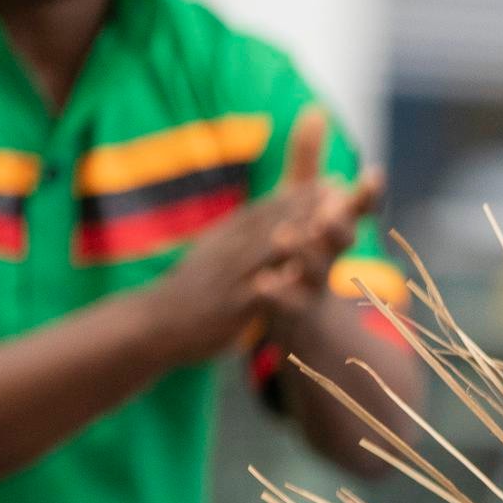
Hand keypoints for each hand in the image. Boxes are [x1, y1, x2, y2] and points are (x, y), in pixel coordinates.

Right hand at [138, 107, 384, 365]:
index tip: (338, 182)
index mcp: (236, 233)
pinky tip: (296, 278)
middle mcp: (234, 246)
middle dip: (307, 205)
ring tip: (324, 223)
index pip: (274, 208)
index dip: (306, 195)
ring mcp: (232, 274)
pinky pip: (255, 293)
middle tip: (341, 190)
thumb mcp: (224, 251)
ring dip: (296, 234)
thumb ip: (254, 233)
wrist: (161, 320)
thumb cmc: (202, 285)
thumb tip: (282, 220)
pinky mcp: (230, 306)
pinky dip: (274, 283)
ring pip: (267, 251)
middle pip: (275, 220)